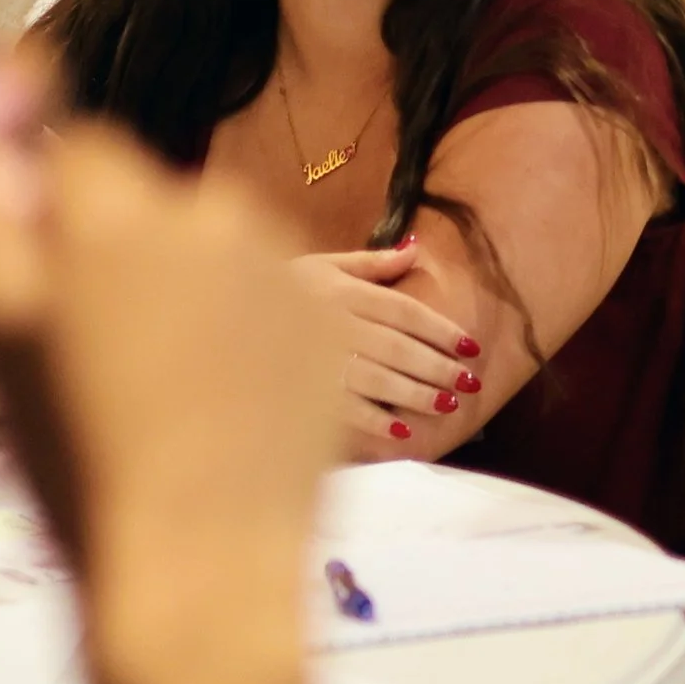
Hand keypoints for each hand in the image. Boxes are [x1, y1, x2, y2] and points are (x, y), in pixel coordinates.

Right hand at [0, 126, 342, 683]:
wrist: (199, 571)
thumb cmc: (75, 462)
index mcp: (122, 210)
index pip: (79, 149)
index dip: (49, 205)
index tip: (37, 271)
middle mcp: (215, 215)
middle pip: (150, 199)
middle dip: (117, 247)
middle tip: (89, 346)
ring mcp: (286, 269)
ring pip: (215, 246)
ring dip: (182, 286)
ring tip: (152, 388)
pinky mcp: (330, 326)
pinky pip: (271, 298)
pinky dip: (242, 331)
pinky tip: (210, 405)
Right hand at [294, 243, 484, 457]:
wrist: (212, 316)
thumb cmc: (275, 289)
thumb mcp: (321, 265)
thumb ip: (371, 263)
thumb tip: (417, 250)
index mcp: (341, 290)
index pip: (404, 310)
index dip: (441, 329)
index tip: (471, 346)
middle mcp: (332, 322)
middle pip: (397, 346)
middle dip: (438, 366)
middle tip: (469, 383)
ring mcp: (313, 358)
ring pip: (376, 378)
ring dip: (415, 394)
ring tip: (446, 405)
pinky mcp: (296, 390)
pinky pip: (342, 408)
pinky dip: (374, 421)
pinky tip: (401, 433)